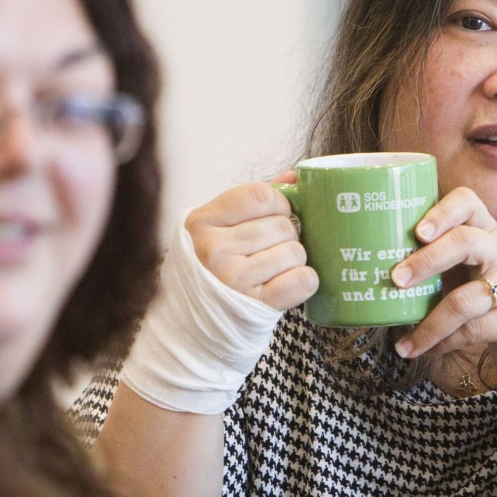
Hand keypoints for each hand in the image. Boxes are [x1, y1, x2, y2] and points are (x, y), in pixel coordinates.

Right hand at [185, 175, 316, 310]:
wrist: (193, 318)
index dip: (279, 203)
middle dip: (287, 235)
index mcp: (201, 221)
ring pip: (295, 252)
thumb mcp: (218, 226)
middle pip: (283, 225)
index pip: (261, 195)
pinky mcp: (255, 305)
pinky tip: (288, 281)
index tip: (275, 214)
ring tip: (274, 267)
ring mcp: (233, 279)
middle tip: (272, 247)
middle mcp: (213, 250)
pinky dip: (304, 280)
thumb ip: (253, 200)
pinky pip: (302, 281)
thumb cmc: (211, 264)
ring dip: (293, 259)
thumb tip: (294, 177)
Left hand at [389, 186, 496, 380]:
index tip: (415, 231)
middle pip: (466, 242)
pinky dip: (446, 341)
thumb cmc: (491, 302)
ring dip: (430, 323)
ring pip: (468, 298)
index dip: (442, 211)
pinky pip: (477, 329)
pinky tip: (427, 350)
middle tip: (395, 279)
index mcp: (487, 233)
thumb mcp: (470, 272)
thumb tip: (371, 266)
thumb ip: (437, 262)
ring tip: (403, 343)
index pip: (468, 202)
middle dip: (426, 260)